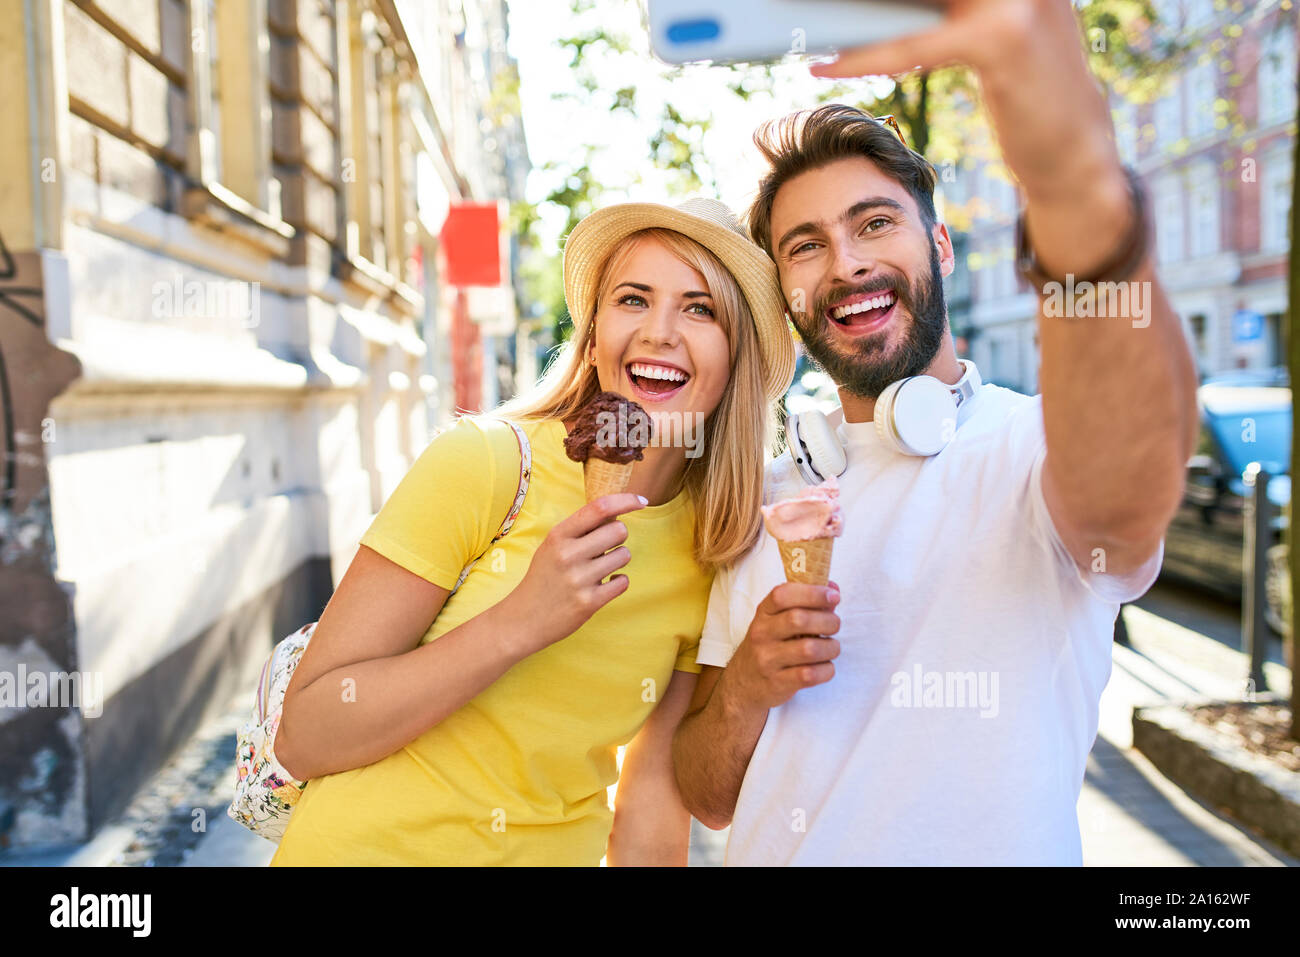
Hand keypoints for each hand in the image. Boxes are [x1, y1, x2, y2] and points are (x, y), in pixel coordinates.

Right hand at [504, 493, 645, 654]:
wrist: (523, 618)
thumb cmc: (544, 577)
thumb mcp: (552, 546)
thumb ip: (580, 530)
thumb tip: (617, 512)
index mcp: (558, 535)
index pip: (599, 508)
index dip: (626, 500)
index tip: (642, 500)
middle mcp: (568, 554)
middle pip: (619, 531)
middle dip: (618, 539)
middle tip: (603, 550)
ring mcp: (578, 579)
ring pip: (624, 556)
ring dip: (618, 561)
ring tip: (600, 570)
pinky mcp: (589, 602)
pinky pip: (623, 582)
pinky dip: (618, 582)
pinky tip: (604, 585)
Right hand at [725, 581, 841, 710]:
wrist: (742, 684)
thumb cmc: (768, 646)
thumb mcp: (777, 621)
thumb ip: (805, 604)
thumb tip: (833, 590)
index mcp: (763, 613)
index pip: (783, 595)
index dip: (813, 592)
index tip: (833, 596)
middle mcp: (762, 634)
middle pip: (799, 620)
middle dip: (828, 621)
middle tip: (834, 626)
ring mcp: (767, 660)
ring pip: (809, 649)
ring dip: (830, 647)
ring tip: (831, 648)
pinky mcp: (777, 683)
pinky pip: (810, 675)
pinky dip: (826, 670)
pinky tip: (824, 666)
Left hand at [812, 0, 1121, 205]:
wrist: (1077, 149)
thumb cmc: (1030, 90)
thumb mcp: (996, 29)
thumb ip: (953, 4)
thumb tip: (882, 3)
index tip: (845, 2)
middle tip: (818, 6)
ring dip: (855, 13)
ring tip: (813, 24)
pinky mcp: (1000, 38)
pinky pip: (914, 42)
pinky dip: (866, 56)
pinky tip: (827, 65)